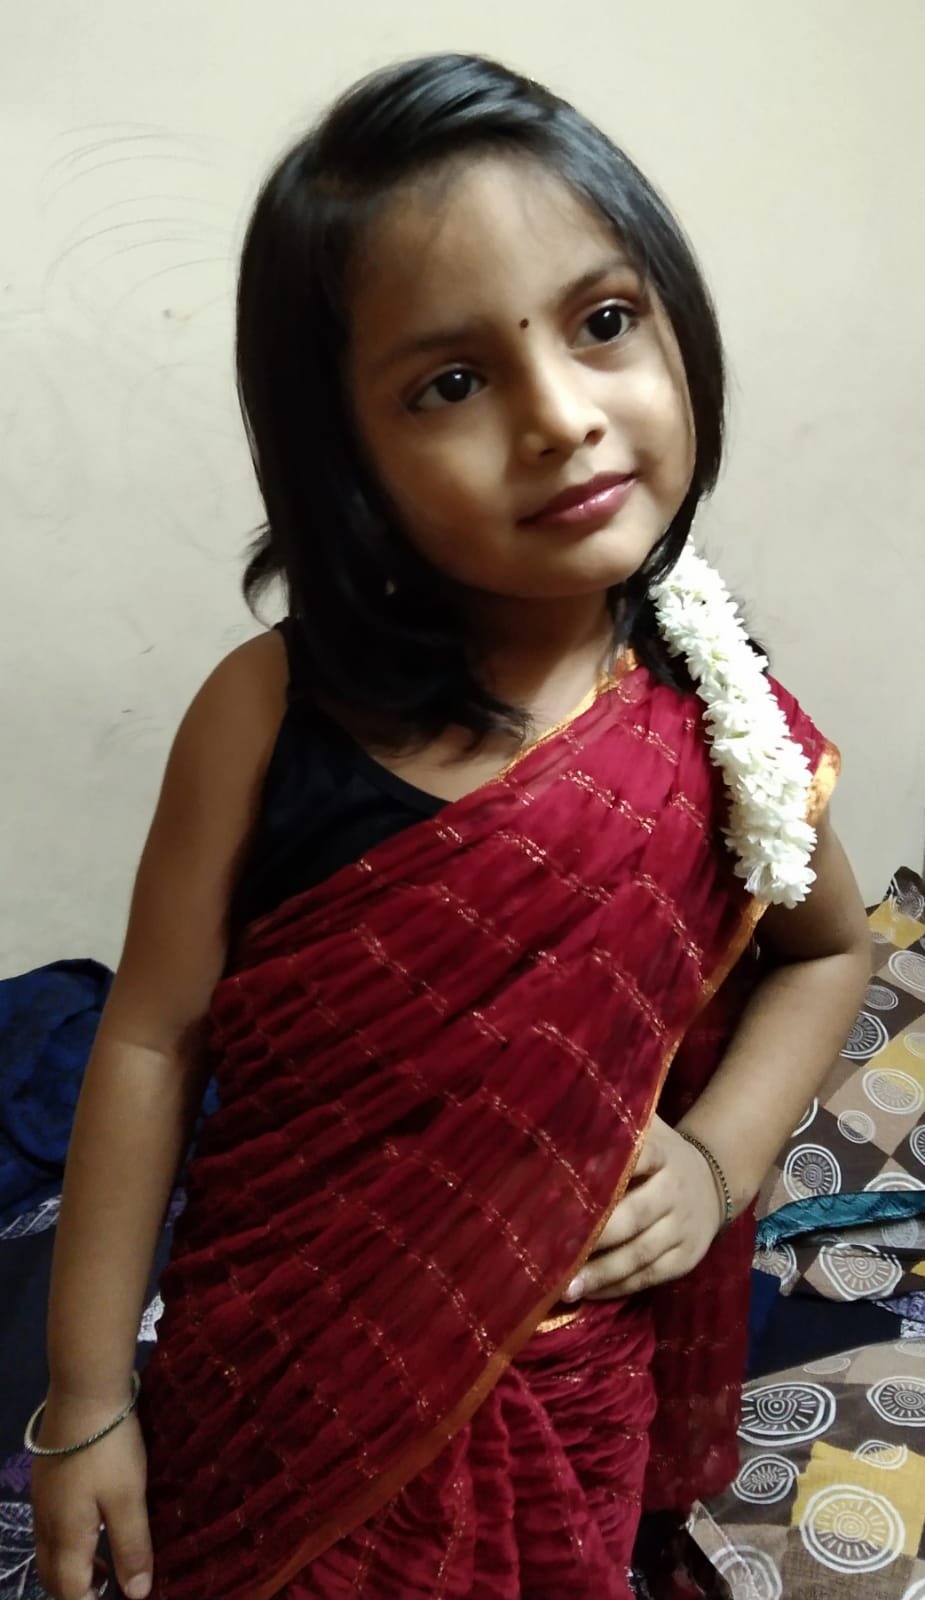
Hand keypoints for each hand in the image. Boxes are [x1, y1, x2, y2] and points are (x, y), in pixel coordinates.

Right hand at [31, 1394, 151, 1599]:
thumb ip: (132, 1547)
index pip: (68, 1590)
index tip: (115, 1599)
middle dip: (75, 1590)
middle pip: (51, 1574)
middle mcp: (45, 1522)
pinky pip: (49, 1525)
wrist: (84, 1392)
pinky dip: (66, 1540)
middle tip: (108, 1586)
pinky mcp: (45, 1476)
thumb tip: (137, 1595)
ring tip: (104, 1559)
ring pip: (48, 1549)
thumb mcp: (129, 1499)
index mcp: (64, 1535)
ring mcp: (41, 1497)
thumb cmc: (110, 1449)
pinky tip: (92, 1520)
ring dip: (71, 1564)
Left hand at [564, 1115, 725, 1300]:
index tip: (570, 1188)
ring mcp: (683, 1227)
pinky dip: (618, 1287)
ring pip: (640, 1253)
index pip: (639, 1156)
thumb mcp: (647, 1130)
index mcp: (662, 1153)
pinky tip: (589, 1293)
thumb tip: (560, 1108)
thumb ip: (614, 1122)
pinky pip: (650, 1276)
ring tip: (565, 1287)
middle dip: (595, 1236)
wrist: (715, 1181)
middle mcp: (675, 1190)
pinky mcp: (686, 1258)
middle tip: (554, 1252)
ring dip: (602, 1272)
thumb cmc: (660, 1155)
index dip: (608, 1170)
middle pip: (633, 1215)